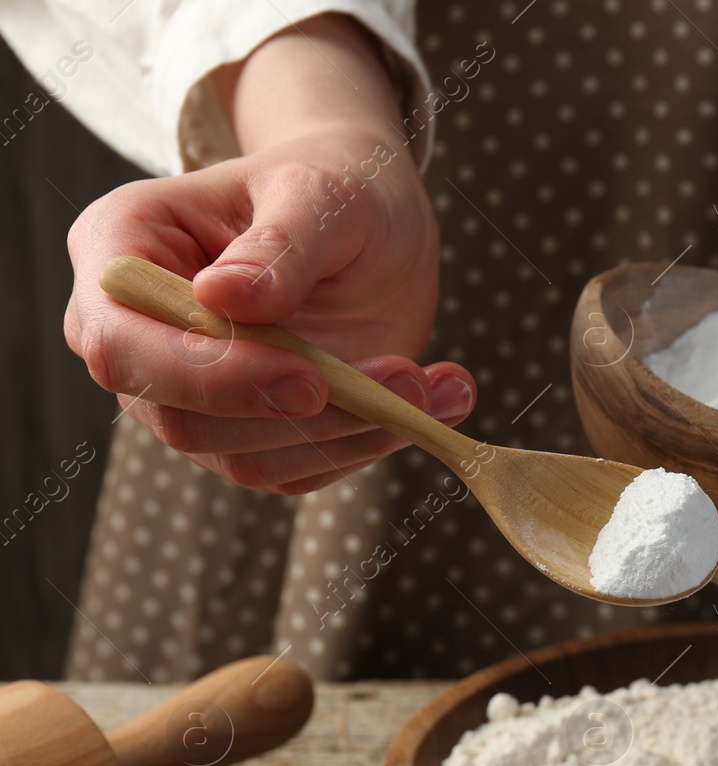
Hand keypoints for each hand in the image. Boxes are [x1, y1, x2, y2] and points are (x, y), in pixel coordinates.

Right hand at [62, 16, 470, 494]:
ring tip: (434, 384)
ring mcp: (190, 394)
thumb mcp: (322, 193)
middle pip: (182, 420)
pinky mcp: (250, 435)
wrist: (373, 222)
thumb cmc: (335, 185)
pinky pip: (300, 468)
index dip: (208, 375)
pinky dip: (373, 444)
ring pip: (247, 459)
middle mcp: (140, 335)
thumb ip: (281, 244)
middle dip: (300, 416)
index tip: (309, 379)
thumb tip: (225, 296)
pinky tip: (437, 400)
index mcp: (121, 251)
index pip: (122, 343)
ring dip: (353, 433)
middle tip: (405, 382)